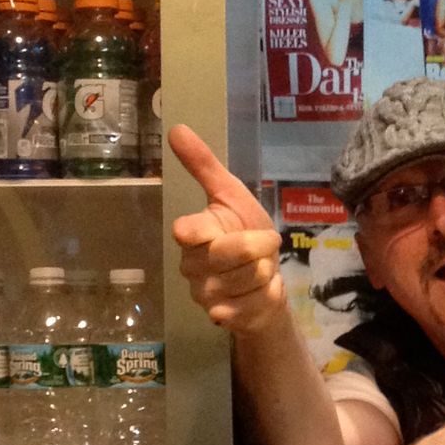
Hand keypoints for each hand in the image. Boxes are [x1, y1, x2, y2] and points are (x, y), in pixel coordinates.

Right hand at [168, 124, 285, 336]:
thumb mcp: (231, 195)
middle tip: (266, 241)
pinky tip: (260, 291)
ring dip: (266, 270)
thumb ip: (204, 166)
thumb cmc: (245, 233)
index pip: (189, 231)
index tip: (193, 231)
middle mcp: (192, 264)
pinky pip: (253, 302)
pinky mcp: (223, 317)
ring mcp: (205, 293)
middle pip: (231, 253)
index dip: (195, 231)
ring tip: (261, 268)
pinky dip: (267, 293)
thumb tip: (177, 128)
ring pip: (248, 277)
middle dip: (260, 245)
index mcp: (193, 232)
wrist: (264, 282)